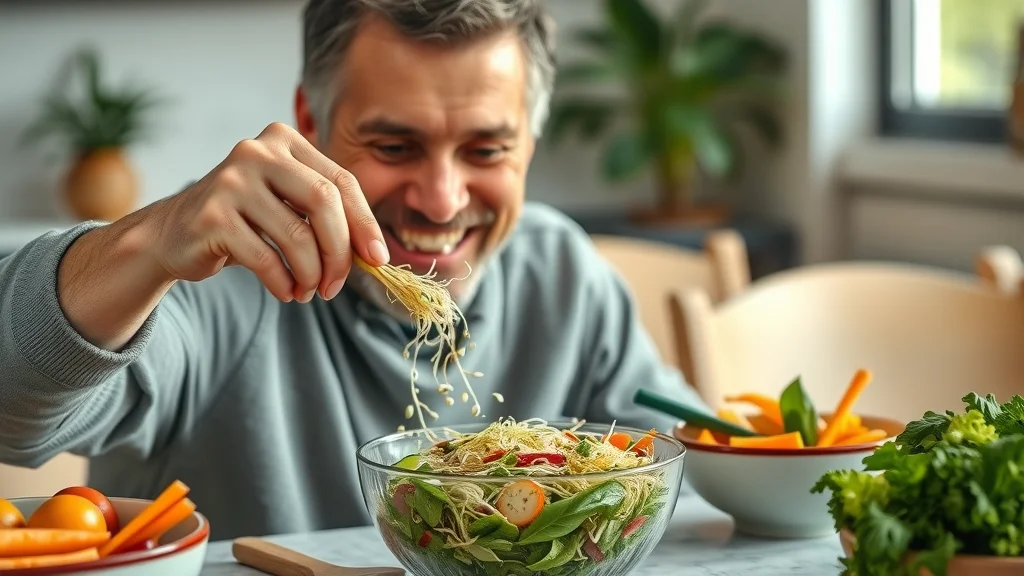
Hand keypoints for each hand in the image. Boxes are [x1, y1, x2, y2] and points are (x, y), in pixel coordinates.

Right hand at [148, 122, 389, 301]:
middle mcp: (256, 152)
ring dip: (312, 274)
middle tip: (338, 285)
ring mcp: (231, 181)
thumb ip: (327, 217)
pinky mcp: (212, 216)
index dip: (365, 223)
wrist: (173, 234)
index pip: (341, 181)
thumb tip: (375, 255)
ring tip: (310, 291)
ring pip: (297, 236)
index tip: (378, 259)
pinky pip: (266, 259)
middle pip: (323, 202)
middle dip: (340, 252)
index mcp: (284, 141)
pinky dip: (283, 283)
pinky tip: (286, 292)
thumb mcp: (288, 206)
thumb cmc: (245, 222)